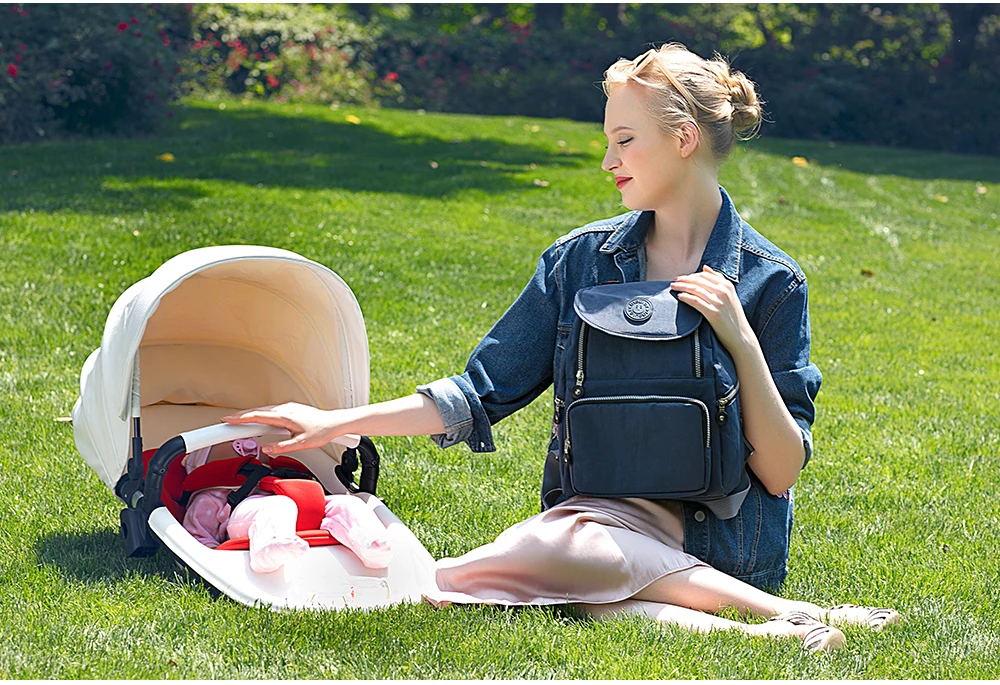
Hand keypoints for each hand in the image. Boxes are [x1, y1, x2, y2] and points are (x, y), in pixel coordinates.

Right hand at [222, 402, 343, 453]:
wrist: (334, 423)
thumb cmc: (321, 431)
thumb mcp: (301, 444)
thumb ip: (282, 447)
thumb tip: (266, 449)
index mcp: (284, 417)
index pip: (256, 416)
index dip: (240, 419)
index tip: (227, 421)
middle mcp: (285, 409)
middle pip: (257, 411)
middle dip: (240, 416)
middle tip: (226, 422)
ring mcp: (288, 407)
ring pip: (264, 410)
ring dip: (251, 415)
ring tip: (238, 422)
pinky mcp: (291, 409)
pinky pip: (271, 410)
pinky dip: (261, 414)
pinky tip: (259, 420)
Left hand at [669, 265, 754, 354]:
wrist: (740, 336)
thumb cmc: (733, 316)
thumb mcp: (730, 295)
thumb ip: (718, 280)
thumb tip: (704, 267)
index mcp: (727, 285)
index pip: (704, 275)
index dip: (691, 275)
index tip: (682, 278)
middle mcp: (723, 291)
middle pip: (698, 281)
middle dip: (684, 280)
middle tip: (674, 281)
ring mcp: (718, 302)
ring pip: (695, 289)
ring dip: (681, 287)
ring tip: (673, 287)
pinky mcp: (713, 313)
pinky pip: (695, 301)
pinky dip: (685, 297)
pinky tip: (679, 297)